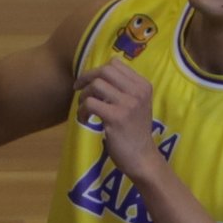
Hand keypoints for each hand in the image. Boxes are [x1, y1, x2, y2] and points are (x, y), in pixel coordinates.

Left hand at [77, 57, 165, 180]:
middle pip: (105, 71)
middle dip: (86, 78)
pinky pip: (90, 103)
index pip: (116, 64)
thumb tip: (96, 74)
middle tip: (78, 90)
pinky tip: (84, 120)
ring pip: (96, 85)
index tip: (89, 82)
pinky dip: (81, 111)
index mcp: (143, 85)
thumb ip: (123, 89)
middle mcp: (138, 91)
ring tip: (84, 109)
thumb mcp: (136, 104)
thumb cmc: (135, 131)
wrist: (142, 157)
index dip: (97, 71)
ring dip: (83, 96)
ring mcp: (128, 104)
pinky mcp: (116, 117)